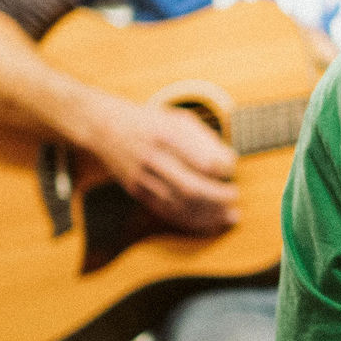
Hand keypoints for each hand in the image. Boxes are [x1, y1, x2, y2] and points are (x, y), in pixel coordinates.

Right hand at [82, 97, 239, 235]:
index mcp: (167, 135)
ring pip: (179, 204)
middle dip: (219, 197)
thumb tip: (230, 161)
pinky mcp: (137, 191)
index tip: (231, 168)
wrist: (104, 128)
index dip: (222, 169)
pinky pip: (166, 212)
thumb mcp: (178, 119)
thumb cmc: (150, 122)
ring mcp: (142, 177)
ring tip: (230, 215)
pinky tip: (208, 222)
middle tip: (235, 195)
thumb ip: (205, 138)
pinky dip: (190, 220)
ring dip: (209, 214)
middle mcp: (153, 158)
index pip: (202, 160)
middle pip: (191, 187)